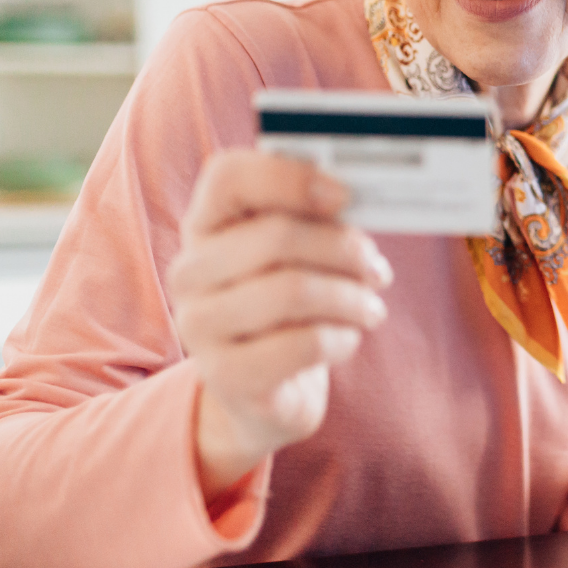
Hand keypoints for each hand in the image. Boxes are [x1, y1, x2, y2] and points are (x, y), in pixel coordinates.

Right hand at [168, 150, 393, 498]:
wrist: (267, 390)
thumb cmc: (289, 308)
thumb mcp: (297, 255)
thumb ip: (314, 219)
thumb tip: (357, 196)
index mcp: (205, 225)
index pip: (228, 177)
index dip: (291, 178)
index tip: (345, 196)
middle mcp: (190, 271)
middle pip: (276, 236)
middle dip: (344, 250)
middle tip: (377, 270)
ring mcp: (199, 325)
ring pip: (294, 291)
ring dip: (351, 298)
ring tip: (371, 309)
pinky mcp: (224, 375)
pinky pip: (303, 344)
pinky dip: (342, 338)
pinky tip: (347, 339)